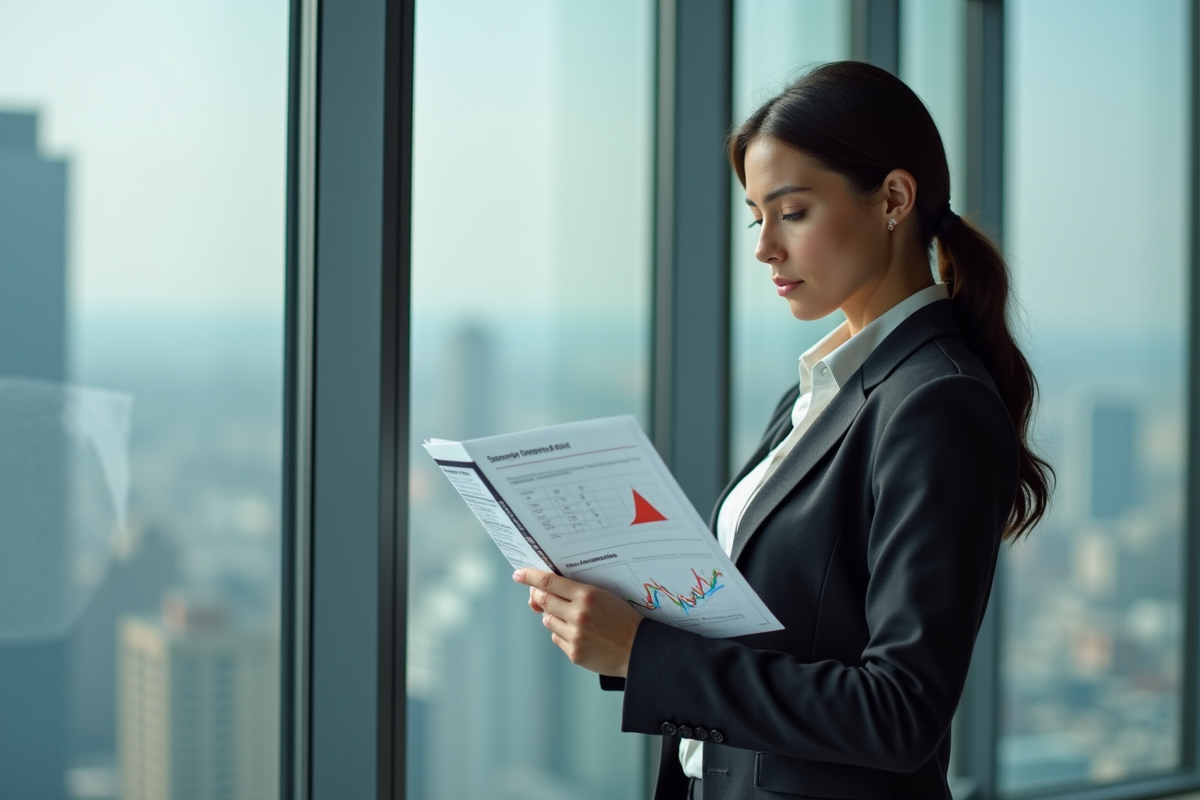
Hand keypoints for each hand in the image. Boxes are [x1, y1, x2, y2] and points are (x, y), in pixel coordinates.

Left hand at [514, 568, 643, 677]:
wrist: (639, 648)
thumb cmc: (622, 619)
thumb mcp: (604, 596)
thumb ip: (575, 593)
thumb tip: (543, 594)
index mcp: (587, 595)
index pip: (550, 582)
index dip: (530, 577)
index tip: (519, 574)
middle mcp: (578, 614)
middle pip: (543, 600)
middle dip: (538, 597)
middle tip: (538, 596)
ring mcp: (575, 635)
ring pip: (547, 620)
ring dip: (552, 616)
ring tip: (571, 618)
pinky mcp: (574, 653)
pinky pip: (556, 638)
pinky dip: (562, 633)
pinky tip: (578, 633)